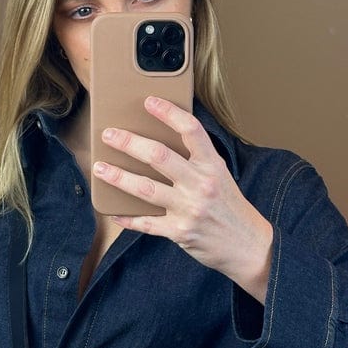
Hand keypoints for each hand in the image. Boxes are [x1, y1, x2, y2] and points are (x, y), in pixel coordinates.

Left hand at [92, 96, 273, 303]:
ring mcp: (189, 209)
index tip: (149, 102)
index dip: (169, 113)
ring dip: (118, 177)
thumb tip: (165, 141)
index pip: (191, 130)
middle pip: (159, 156)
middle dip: (129, 143)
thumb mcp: (221, 176)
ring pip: (145, 188)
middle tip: (109, 135)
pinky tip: (112, 210)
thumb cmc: (231, 208)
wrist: (248, 245)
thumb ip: (198, 160)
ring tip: (100, 168)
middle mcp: (200, 184)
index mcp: (212, 165)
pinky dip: (127, 217)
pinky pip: (146, 223)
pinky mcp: (180, 232)